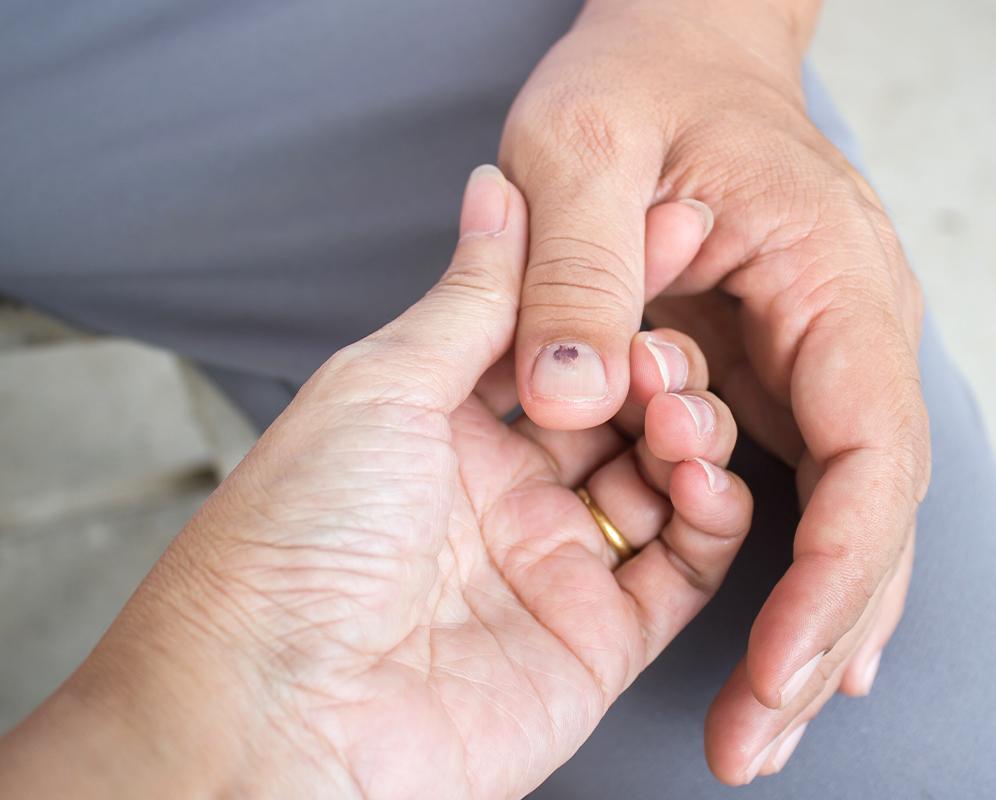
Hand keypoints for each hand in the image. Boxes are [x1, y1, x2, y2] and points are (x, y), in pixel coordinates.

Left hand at [0, 167, 751, 798]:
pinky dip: (713, 517)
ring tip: (678, 406)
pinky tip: (703, 472)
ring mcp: (554, 564)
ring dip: (691, 433)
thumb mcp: (384, 385)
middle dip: (660, 365)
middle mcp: (507, 492)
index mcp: (448, 423)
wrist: (278, 714)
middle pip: (623, 410)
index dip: (614, 292)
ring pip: (665, 482)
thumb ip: (470, 298)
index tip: (670, 233)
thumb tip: (499, 191)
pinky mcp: (596, 638)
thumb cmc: (298, 542)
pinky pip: (685, 569)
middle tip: (667, 342)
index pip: (562, 343)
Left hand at [500, 0, 930, 782]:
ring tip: (770, 720)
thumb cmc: (632, 75)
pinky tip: (778, 646)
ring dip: (808, 619)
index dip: (837, 564)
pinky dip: (778, 571)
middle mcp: (832, 330)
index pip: (867, 445)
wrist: (671, 34)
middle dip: (825, 624)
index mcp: (818, 273)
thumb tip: (568, 393)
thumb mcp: (575, 148)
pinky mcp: (753, 378)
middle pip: (866, 504)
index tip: (791, 657)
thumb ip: (565, 268)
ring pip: (833, 513)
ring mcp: (795, 362)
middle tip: (765, 726)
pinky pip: (777, 490)